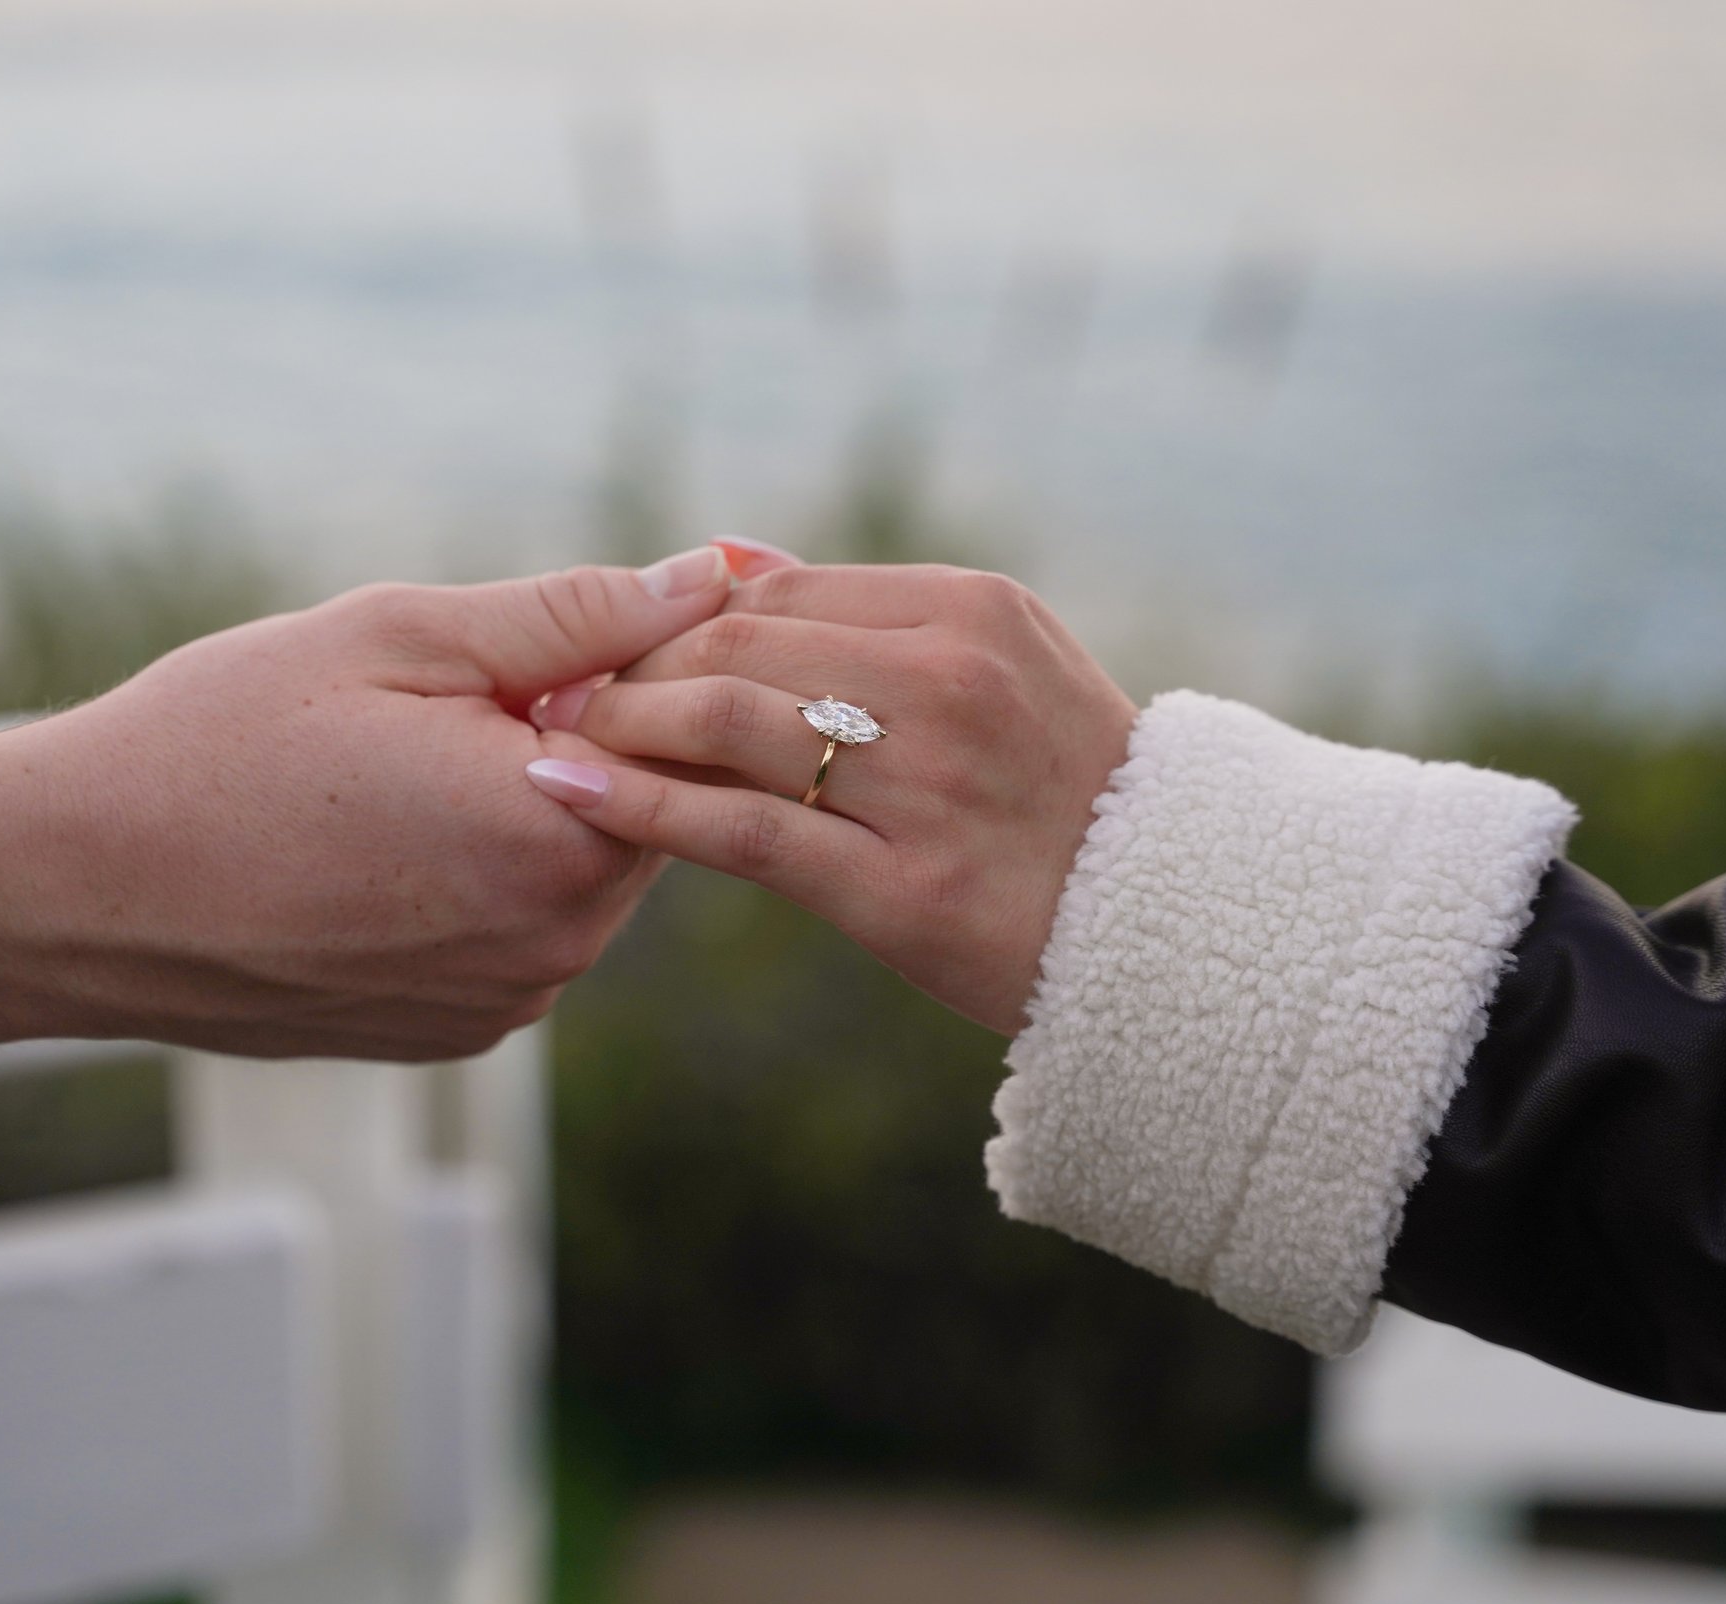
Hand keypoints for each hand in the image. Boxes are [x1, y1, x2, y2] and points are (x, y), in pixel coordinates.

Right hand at [0, 544, 781, 1058]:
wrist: (69, 892)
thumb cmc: (215, 745)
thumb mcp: (395, 638)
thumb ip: (572, 615)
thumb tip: (710, 578)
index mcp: (558, 834)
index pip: (689, 729)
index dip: (638, 657)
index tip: (555, 628)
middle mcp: (554, 944)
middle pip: (640, 804)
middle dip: (580, 730)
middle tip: (443, 692)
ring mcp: (503, 1003)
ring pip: (573, 868)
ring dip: (527, 804)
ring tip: (386, 767)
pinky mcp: (450, 1035)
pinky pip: (511, 930)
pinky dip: (476, 876)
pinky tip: (369, 839)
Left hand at [522, 560, 1136, 1033]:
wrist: (1166, 925)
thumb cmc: (1060, 789)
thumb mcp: (996, 662)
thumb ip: (861, 608)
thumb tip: (723, 557)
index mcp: (971, 611)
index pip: (775, 594)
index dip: (672, 619)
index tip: (611, 649)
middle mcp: (951, 682)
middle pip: (738, 647)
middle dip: (630, 667)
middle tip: (559, 692)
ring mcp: (930, 786)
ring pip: (729, 725)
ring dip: (624, 725)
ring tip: (560, 738)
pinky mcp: (903, 891)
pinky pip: (743, 834)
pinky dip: (645, 808)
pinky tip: (578, 794)